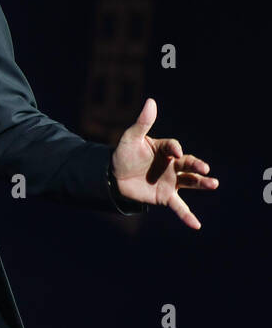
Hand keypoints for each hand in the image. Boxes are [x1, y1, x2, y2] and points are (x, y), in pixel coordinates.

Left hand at [110, 98, 218, 228]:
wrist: (114, 177)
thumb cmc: (124, 154)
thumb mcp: (130, 138)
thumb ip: (142, 123)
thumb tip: (151, 102)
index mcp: (164, 149)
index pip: (173, 147)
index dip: (174, 149)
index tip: (174, 152)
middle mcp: (172, 164)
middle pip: (188, 164)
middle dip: (197, 166)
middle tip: (206, 169)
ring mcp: (171, 181)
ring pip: (190, 182)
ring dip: (201, 184)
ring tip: (214, 184)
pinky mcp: (165, 197)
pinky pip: (178, 206)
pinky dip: (187, 216)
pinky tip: (196, 225)